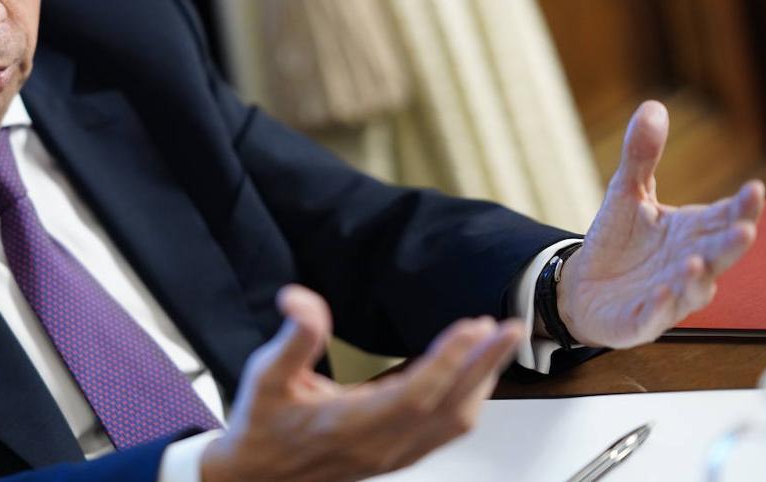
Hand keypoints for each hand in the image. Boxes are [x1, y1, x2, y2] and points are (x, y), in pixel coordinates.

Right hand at [200, 285, 523, 481]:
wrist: (256, 475)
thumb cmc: (263, 425)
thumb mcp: (267, 375)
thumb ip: (293, 338)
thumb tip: (300, 301)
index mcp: (351, 425)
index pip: (415, 393)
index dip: (449, 360)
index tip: (473, 326)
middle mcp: (380, 444)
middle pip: (449, 407)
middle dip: (484, 364)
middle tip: (508, 328)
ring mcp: (393, 454)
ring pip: (454, 421)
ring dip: (481, 381)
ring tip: (498, 344)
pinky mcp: (398, 454)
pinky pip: (446, 429)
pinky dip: (469, 399)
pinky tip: (473, 374)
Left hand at [559, 100, 764, 348]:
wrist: (583, 286)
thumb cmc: (618, 240)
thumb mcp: (626, 192)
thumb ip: (641, 155)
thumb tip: (653, 106)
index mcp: (693, 233)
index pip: (726, 217)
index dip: (742, 207)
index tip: (754, 189)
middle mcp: (691, 264)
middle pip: (719, 255)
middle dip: (732, 244)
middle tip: (745, 229)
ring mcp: (671, 295)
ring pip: (695, 290)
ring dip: (699, 278)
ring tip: (696, 262)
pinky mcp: (643, 320)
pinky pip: (656, 316)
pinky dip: (662, 307)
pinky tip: (662, 292)